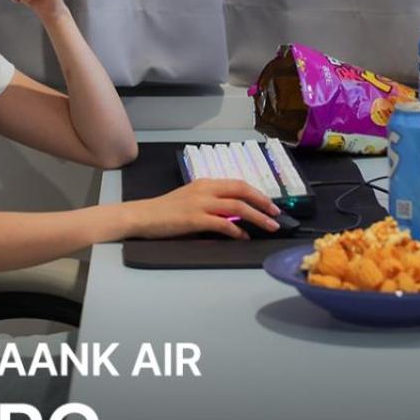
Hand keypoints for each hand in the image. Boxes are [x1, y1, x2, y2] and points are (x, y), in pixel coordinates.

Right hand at [122, 179, 282, 240]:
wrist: (142, 216)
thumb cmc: (165, 211)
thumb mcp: (190, 199)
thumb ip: (211, 203)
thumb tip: (233, 214)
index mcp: (205, 183)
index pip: (238, 183)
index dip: (257, 193)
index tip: (269, 203)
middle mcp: (205, 190)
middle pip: (242, 191)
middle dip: (263, 202)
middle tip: (277, 213)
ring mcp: (200, 204)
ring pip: (238, 207)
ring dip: (257, 217)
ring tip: (270, 226)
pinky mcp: (195, 219)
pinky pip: (223, 224)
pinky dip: (237, 230)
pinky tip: (244, 237)